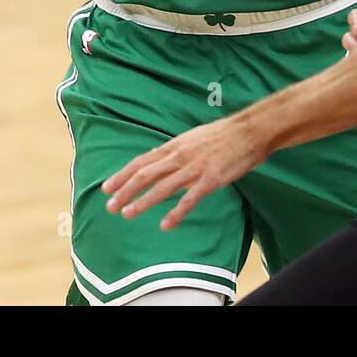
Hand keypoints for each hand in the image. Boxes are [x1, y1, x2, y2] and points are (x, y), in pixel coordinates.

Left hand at [103, 117, 266, 230]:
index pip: (142, 161)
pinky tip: (165, 225)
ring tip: (127, 214)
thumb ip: (173, 150)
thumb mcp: (192, 138)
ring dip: (143, 201)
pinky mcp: (210, 179)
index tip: (107, 187)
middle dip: (125, 190)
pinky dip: (176, 212)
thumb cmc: (222, 135)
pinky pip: (190, 198)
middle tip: (110, 206)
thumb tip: (154, 156)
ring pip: (163, 187)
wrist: (250, 131)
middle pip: (146, 174)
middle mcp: (180, 156)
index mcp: (174, 146)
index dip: (123, 175)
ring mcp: (195, 168)